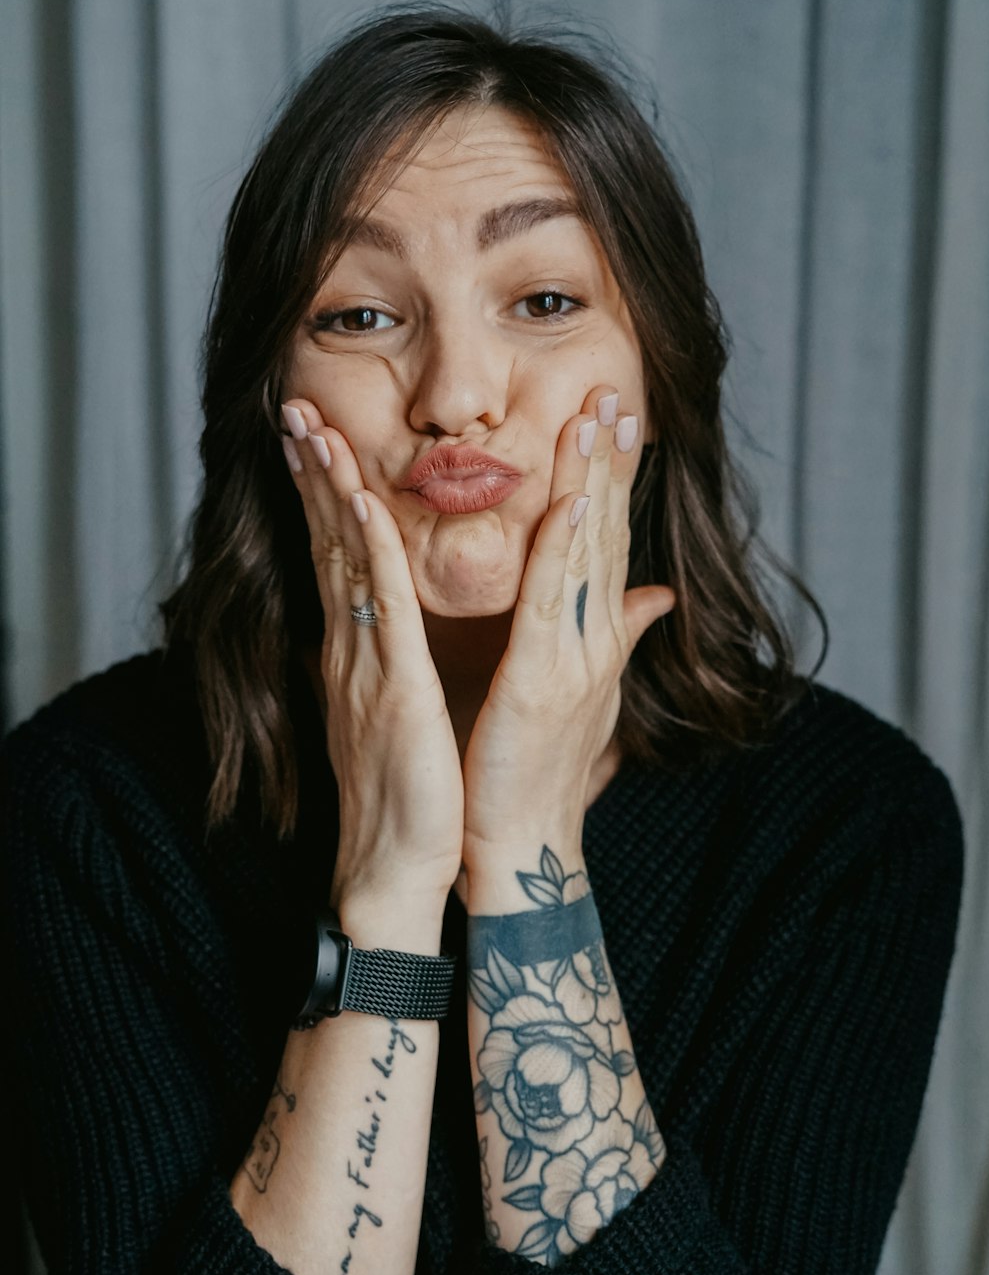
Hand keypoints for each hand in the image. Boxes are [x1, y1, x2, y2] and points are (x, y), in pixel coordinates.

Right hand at [281, 401, 464, 906]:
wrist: (395, 867)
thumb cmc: (406, 797)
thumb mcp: (401, 714)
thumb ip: (396, 660)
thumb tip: (392, 625)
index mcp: (358, 654)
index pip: (339, 558)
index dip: (326, 495)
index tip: (317, 437)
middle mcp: (350, 649)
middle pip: (329, 543)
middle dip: (312, 473)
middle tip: (296, 406)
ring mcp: (364, 665)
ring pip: (345, 560)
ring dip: (329, 489)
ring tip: (312, 426)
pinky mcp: (392, 688)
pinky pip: (380, 607)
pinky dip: (369, 551)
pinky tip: (362, 503)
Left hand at [460, 384, 674, 860]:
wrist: (523, 843)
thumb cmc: (541, 769)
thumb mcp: (587, 692)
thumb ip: (621, 635)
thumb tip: (658, 594)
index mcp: (594, 638)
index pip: (607, 541)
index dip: (613, 478)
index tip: (614, 416)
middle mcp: (594, 640)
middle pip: (604, 534)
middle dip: (610, 460)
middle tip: (613, 388)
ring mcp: (573, 660)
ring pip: (584, 554)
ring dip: (593, 481)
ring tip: (597, 416)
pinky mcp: (538, 683)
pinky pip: (552, 606)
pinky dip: (564, 551)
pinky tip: (572, 500)